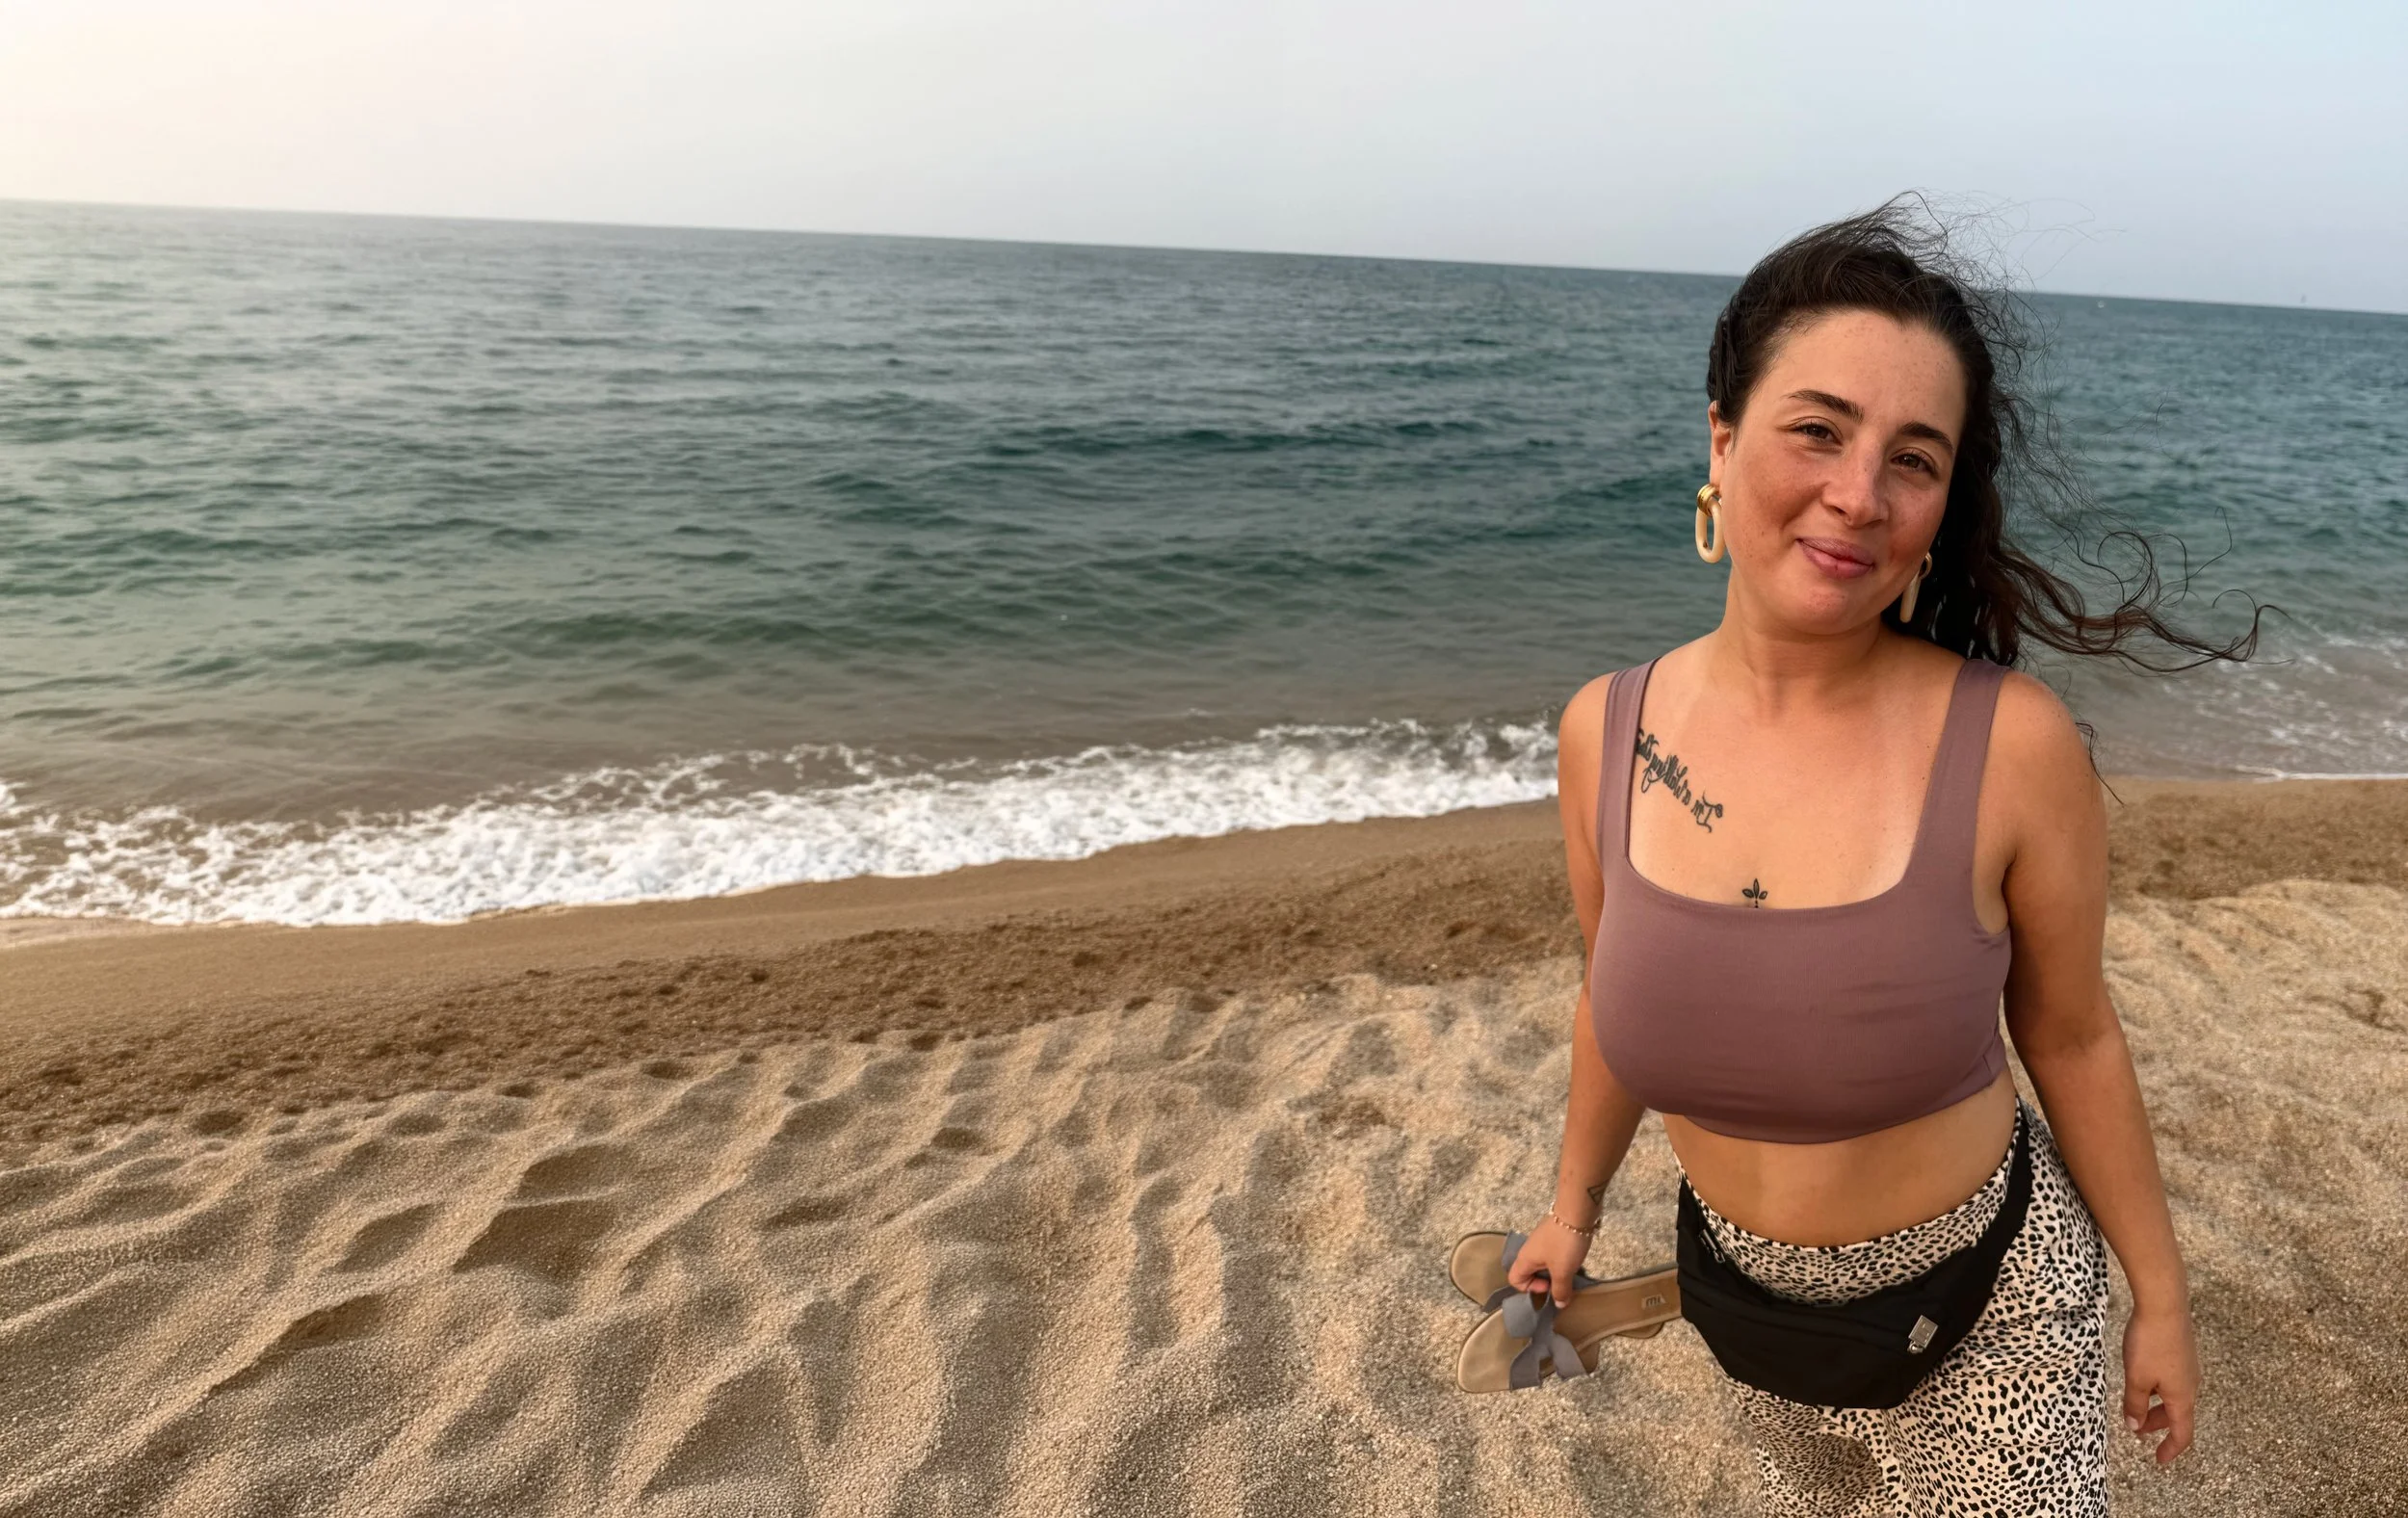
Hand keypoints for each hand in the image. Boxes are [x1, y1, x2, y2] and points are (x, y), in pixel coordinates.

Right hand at [1505, 1215, 1592, 1306]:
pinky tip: (1574, 1259)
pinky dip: (1561, 1261)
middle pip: (1529, 1272)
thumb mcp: (1563, 1271)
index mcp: (1525, 1259)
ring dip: (1555, 1271)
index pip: (1515, 1280)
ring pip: (1543, 1263)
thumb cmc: (1564, 1243)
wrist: (1575, 1210)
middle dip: (1544, 1281)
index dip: (1530, 1289)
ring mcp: (1541, 1241)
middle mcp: (1529, 1250)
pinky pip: (1552, 1254)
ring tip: (1570, 1272)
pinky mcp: (1553, 1235)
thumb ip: (1560, 1290)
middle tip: (1562, 1282)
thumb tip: (1559, 1304)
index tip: (1549, 1285)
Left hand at [2120, 1302, 2198, 1464]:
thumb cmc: (2149, 1343)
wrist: (2164, 1304)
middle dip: (2157, 1425)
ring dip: (2155, 1405)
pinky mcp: (2181, 1352)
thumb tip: (2134, 1427)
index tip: (2159, 1461)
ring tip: (2135, 1404)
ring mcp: (2188, 1367)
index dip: (2171, 1449)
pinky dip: (2158, 1388)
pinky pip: (2172, 1379)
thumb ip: (2134, 1405)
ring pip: (2173, 1396)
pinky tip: (2142, 1378)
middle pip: (2176, 1414)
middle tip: (2137, 1430)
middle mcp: (2191, 1384)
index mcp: (2182, 1397)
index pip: (2182, 1433)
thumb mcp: (2136, 1378)